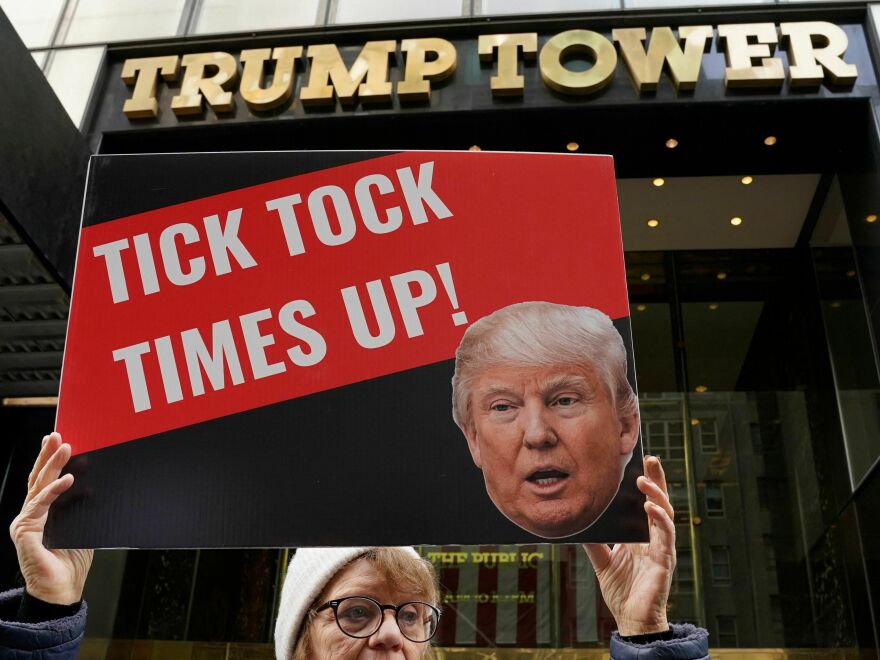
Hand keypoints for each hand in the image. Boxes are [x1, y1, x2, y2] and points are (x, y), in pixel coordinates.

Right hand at [9, 432, 92, 604]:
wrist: (62, 590)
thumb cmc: (72, 561)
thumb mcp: (82, 526)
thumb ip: (83, 507)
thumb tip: (93, 485)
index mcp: (44, 512)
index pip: (46, 481)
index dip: (51, 461)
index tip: (61, 440)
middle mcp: (31, 514)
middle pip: (38, 478)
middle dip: (48, 455)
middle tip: (58, 435)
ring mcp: (25, 522)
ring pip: (38, 487)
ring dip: (53, 465)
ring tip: (65, 448)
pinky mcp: (24, 532)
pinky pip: (40, 506)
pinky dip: (54, 491)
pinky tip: (68, 479)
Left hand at [583, 455, 674, 635]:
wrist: (631, 619)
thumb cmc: (622, 590)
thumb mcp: (602, 560)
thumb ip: (594, 542)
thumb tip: (577, 522)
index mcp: (641, 534)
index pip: (646, 502)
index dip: (646, 482)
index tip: (639, 460)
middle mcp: (654, 537)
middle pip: (659, 501)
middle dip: (657, 479)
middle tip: (650, 458)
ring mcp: (662, 547)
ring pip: (666, 514)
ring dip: (657, 496)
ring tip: (644, 481)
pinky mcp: (665, 560)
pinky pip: (666, 536)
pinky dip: (660, 520)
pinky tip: (651, 508)